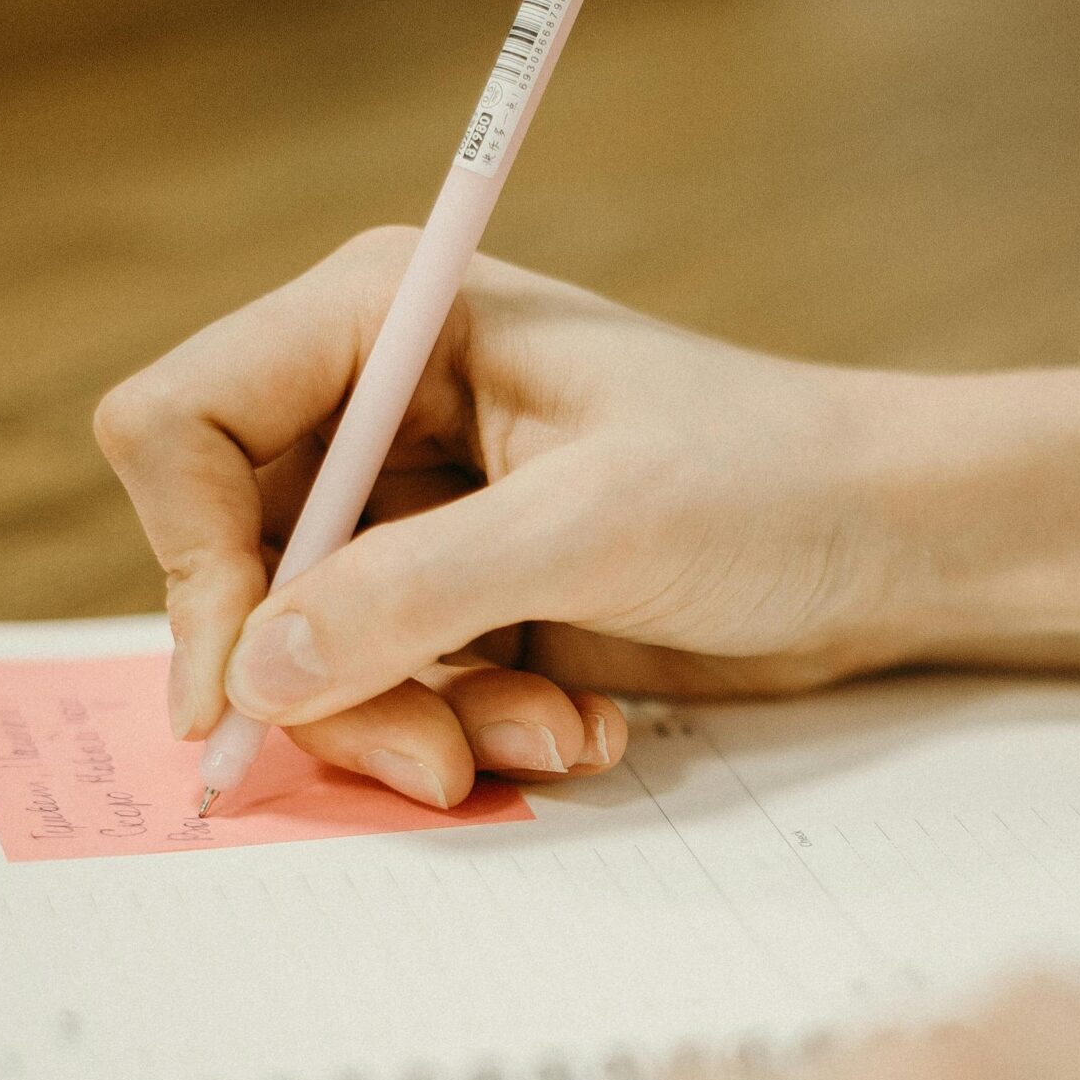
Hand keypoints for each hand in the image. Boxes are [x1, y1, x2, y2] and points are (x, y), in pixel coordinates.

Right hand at [94, 229, 914, 806]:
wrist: (896, 540)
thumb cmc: (772, 481)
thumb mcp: (593, 527)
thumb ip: (413, 594)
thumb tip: (255, 677)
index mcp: (384, 319)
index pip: (184, 427)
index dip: (195, 562)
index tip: (248, 688)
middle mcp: (374, 406)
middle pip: (235, 565)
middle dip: (327, 681)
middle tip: (432, 759)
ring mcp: (412, 509)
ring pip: (309, 650)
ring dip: (416, 722)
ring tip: (549, 733)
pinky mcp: (457, 594)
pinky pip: (391, 688)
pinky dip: (471, 728)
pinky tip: (579, 723)